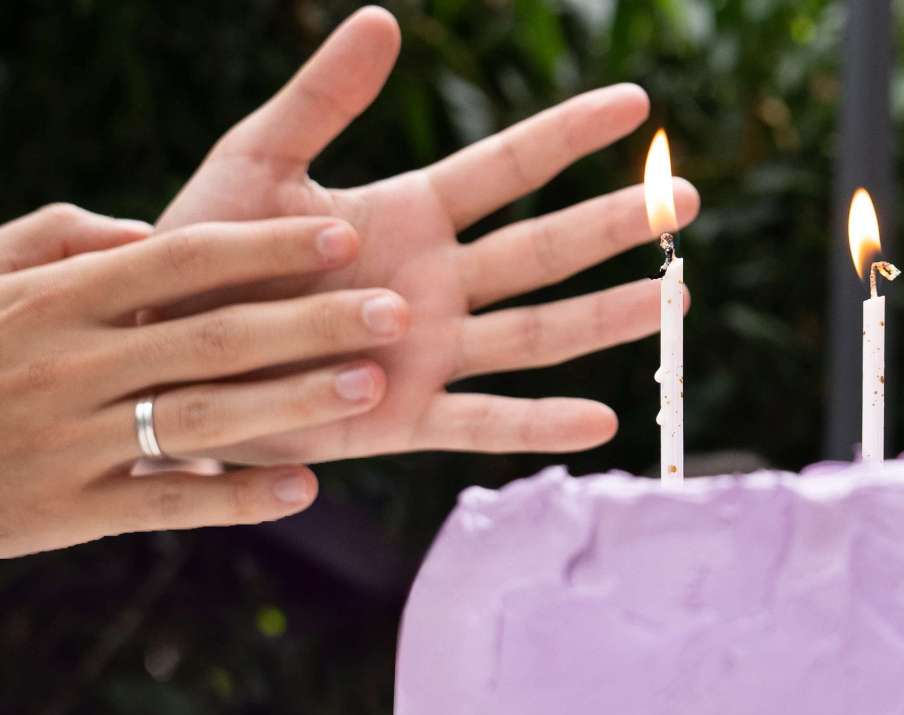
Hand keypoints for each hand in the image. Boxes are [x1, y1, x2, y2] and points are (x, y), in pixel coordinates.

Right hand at [0, 213, 414, 558]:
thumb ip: (56, 240)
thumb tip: (143, 232)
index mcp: (57, 299)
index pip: (180, 260)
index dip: (266, 249)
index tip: (343, 237)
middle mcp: (71, 365)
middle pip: (212, 338)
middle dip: (311, 323)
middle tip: (397, 312)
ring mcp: (73, 440)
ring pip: (203, 421)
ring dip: (294, 405)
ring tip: (375, 388)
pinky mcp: (71, 509)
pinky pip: (169, 504)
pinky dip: (237, 499)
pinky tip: (305, 488)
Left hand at [157, 7, 700, 463]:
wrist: (159, 356)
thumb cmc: (198, 258)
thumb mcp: (253, 165)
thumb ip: (320, 100)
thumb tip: (384, 19)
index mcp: (408, 214)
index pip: (507, 167)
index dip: (569, 134)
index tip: (635, 105)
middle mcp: (438, 282)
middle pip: (544, 248)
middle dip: (614, 225)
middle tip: (684, 199)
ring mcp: (430, 351)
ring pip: (538, 333)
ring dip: (606, 317)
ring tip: (674, 300)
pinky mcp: (406, 417)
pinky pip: (484, 421)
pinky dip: (541, 424)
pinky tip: (603, 420)